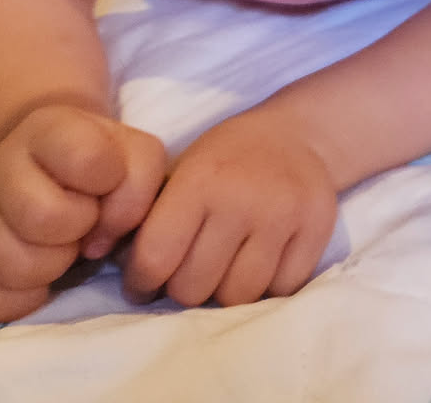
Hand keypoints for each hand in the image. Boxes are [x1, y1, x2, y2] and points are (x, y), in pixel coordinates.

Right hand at [0, 103, 166, 322]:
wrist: (49, 169)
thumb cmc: (102, 164)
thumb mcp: (135, 154)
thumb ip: (138, 182)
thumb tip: (101, 237)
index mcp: (48, 130)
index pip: (86, 158)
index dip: (110, 182)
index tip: (107, 185)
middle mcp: (1, 166)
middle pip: (42, 217)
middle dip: (77, 229)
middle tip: (84, 224)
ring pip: (12, 266)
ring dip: (50, 267)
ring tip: (61, 249)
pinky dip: (21, 300)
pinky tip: (38, 280)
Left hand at [123, 102, 338, 308]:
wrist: (298, 135)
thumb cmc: (227, 158)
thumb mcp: (181, 171)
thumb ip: (151, 217)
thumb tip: (114, 263)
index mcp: (199, 181)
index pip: (155, 258)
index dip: (141, 282)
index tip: (143, 283)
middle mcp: (240, 200)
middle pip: (194, 288)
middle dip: (183, 288)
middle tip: (187, 276)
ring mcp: (282, 217)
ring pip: (238, 295)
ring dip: (225, 292)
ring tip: (223, 272)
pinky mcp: (316, 231)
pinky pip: (280, 290)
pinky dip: (265, 287)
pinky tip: (258, 265)